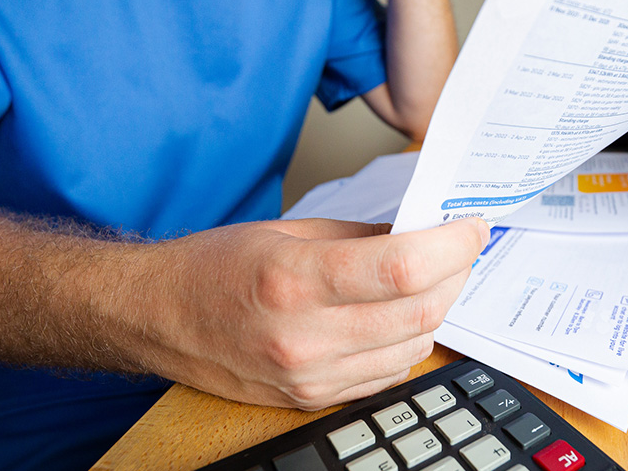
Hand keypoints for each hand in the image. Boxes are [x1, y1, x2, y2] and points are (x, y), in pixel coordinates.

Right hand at [141, 216, 488, 409]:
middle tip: (460, 249)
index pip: (404, 267)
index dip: (453, 246)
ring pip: (414, 347)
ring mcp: (310, 376)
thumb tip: (421, 234)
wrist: (157, 318)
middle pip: (420, 311)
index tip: (470, 228)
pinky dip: (408, 342)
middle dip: (456, 274)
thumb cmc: (212, 268)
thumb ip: (361, 236)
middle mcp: (304, 337)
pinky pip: (388, 374)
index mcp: (294, 280)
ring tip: (432, 279)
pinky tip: (399, 315)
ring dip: (437, 309)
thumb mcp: (287, 232)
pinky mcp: (312, 399)